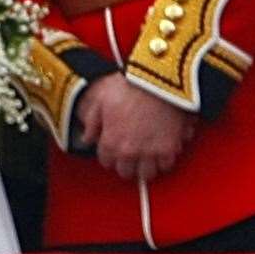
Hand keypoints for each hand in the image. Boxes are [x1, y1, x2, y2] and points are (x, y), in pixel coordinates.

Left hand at [78, 75, 194, 181]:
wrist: (158, 79)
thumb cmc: (129, 85)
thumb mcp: (102, 99)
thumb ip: (92, 122)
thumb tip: (86, 138)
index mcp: (110, 141)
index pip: (106, 162)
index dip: (110, 155)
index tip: (115, 149)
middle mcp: (128, 152)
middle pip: (126, 172)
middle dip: (127, 164)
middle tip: (131, 154)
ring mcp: (149, 152)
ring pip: (146, 174)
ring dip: (145, 166)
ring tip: (147, 156)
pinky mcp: (168, 148)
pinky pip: (166, 165)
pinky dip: (164, 160)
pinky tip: (162, 150)